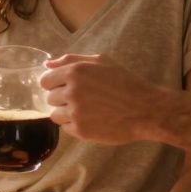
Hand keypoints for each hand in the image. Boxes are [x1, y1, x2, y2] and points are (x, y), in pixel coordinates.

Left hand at [41, 54, 161, 143]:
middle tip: (82, 99)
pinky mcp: (81, 131)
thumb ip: (71, 60)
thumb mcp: (101, 61)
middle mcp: (72, 91)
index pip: (45, 80)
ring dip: (66, 113)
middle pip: (49, 98)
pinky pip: (66, 128)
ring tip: (86, 111)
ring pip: (55, 115)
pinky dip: (75, 125)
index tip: (65, 88)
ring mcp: (75, 112)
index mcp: (75, 72)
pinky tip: (91, 120)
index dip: (54, 84)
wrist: (145, 109)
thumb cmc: (125, 82)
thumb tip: (47, 64)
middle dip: (62, 99)